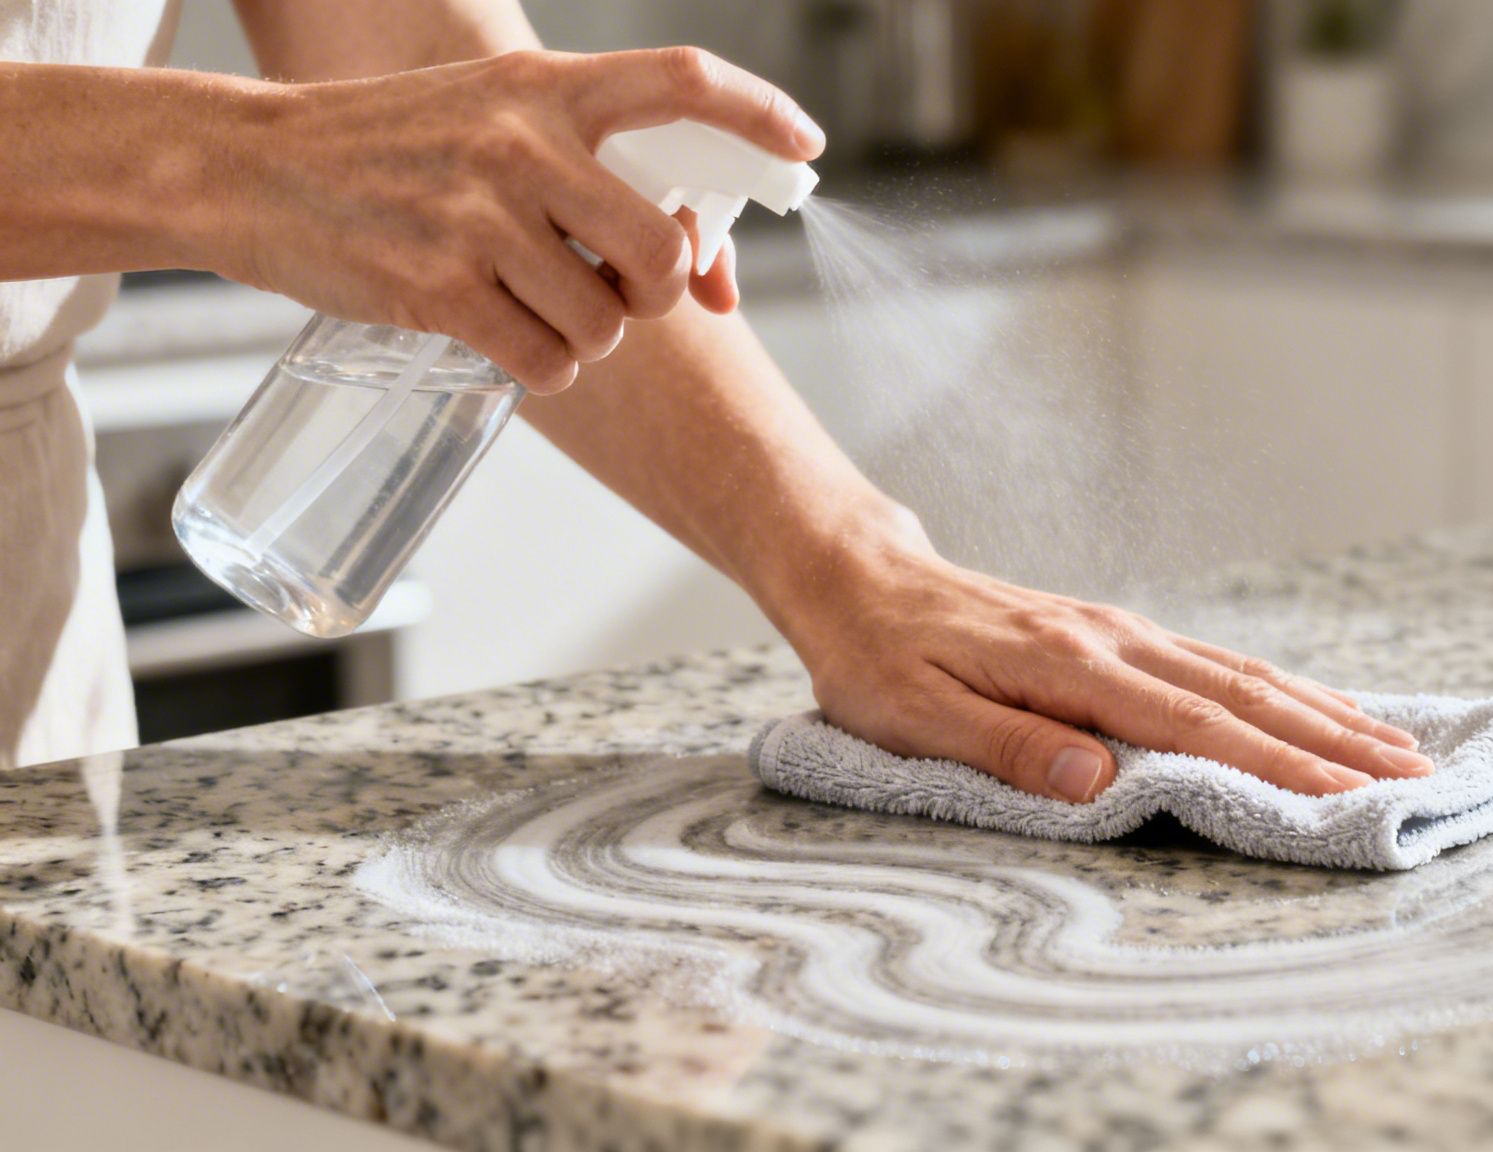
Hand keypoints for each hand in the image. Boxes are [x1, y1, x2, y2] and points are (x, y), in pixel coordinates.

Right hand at [209, 48, 822, 391]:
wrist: (250, 168)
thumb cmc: (389, 152)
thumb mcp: (490, 120)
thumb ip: (589, 171)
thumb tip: (704, 266)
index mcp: (546, 91)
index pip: (683, 80)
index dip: (760, 114)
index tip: (806, 148)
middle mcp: (522, 146)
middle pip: (663, 249)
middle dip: (658, 293)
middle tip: (623, 294)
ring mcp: (480, 218)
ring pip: (607, 323)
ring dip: (588, 338)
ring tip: (534, 309)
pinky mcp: (440, 288)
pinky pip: (549, 363)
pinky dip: (544, 370)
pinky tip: (505, 340)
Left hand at [778, 529, 1433, 803]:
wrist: (861, 580)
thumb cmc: (877, 659)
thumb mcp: (912, 715)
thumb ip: (1004, 747)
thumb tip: (1097, 779)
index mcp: (1070, 665)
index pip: (1195, 724)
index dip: (1278, 766)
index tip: (1350, 799)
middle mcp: (1113, 640)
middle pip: (1247, 694)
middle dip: (1338, 742)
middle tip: (1421, 781)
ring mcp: (1121, 632)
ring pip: (1246, 674)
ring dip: (1327, 714)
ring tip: (1402, 749)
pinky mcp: (1117, 635)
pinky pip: (1219, 663)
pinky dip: (1284, 690)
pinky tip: (1321, 709)